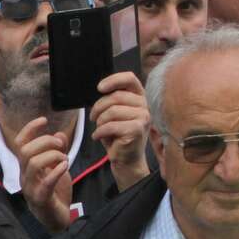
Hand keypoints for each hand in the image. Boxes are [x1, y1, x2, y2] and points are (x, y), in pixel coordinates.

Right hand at [14, 116, 72, 233]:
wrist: (58, 218)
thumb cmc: (55, 191)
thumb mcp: (58, 167)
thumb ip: (58, 151)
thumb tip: (59, 134)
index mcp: (26, 166)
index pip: (20, 144)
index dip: (29, 129)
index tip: (44, 119)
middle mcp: (24, 176)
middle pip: (25, 151)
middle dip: (45, 142)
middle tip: (61, 145)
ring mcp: (30, 188)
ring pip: (33, 164)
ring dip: (53, 156)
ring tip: (65, 158)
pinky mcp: (41, 199)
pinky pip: (45, 182)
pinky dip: (56, 171)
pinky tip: (66, 166)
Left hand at [90, 72, 149, 186]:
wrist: (126, 160)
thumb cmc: (118, 136)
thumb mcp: (115, 114)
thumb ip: (113, 100)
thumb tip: (101, 88)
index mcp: (139, 97)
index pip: (130, 79)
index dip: (113, 80)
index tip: (100, 88)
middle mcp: (144, 105)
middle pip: (115, 96)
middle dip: (98, 108)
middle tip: (94, 118)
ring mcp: (143, 117)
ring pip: (112, 111)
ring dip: (99, 122)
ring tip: (100, 129)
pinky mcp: (137, 129)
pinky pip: (110, 126)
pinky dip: (99, 132)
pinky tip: (99, 137)